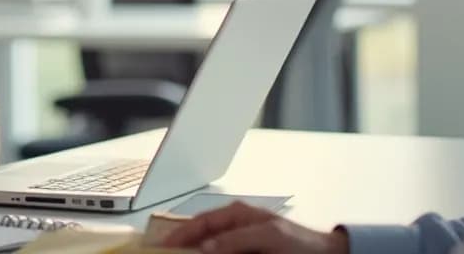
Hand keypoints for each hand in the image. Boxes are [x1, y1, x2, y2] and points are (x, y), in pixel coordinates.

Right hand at [162, 202, 348, 253]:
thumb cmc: (301, 243)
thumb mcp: (268, 235)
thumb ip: (236, 238)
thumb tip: (206, 246)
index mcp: (237, 214)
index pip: (199, 223)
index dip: (179, 234)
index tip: (161, 246)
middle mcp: (234, 228)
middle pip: (200, 238)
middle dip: (183, 246)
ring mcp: (239, 244)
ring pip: (210, 250)